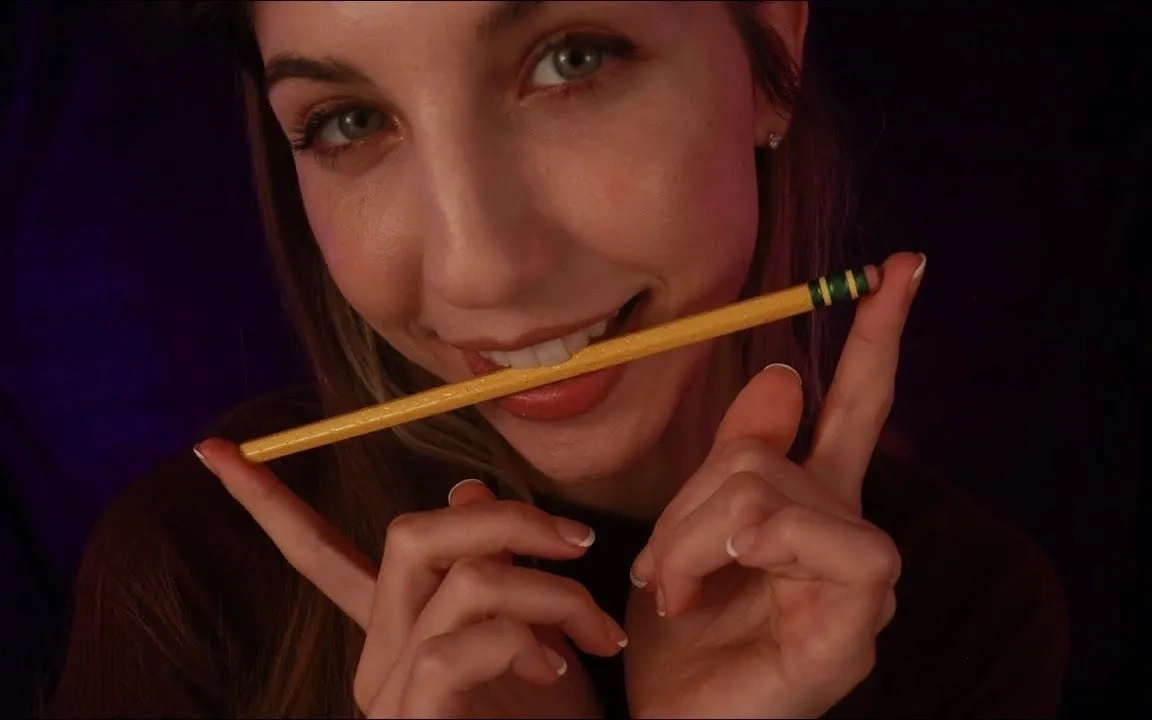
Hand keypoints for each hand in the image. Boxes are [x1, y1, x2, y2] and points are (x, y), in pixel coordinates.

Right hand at [193, 445, 625, 717]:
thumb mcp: (528, 637)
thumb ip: (490, 566)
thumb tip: (468, 486)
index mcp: (393, 630)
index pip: (319, 554)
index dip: (266, 502)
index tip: (213, 452)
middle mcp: (377, 657)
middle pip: (409, 536)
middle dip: (504, 517)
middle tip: (580, 540)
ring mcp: (388, 693)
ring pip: (459, 583)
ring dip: (548, 592)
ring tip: (594, 637)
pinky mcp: (411, 719)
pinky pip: (452, 649)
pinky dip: (519, 641)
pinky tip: (554, 672)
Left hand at [624, 253, 924, 717]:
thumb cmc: (677, 640)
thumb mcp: (688, 531)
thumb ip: (737, 455)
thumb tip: (784, 373)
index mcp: (815, 510)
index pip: (857, 408)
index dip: (875, 338)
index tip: (901, 266)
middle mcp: (849, 540)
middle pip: (774, 451)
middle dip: (691, 496)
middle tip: (656, 566)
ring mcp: (859, 589)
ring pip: (770, 489)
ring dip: (691, 535)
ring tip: (667, 590)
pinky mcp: (854, 632)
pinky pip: (821, 543)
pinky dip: (736, 552)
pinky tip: (701, 594)